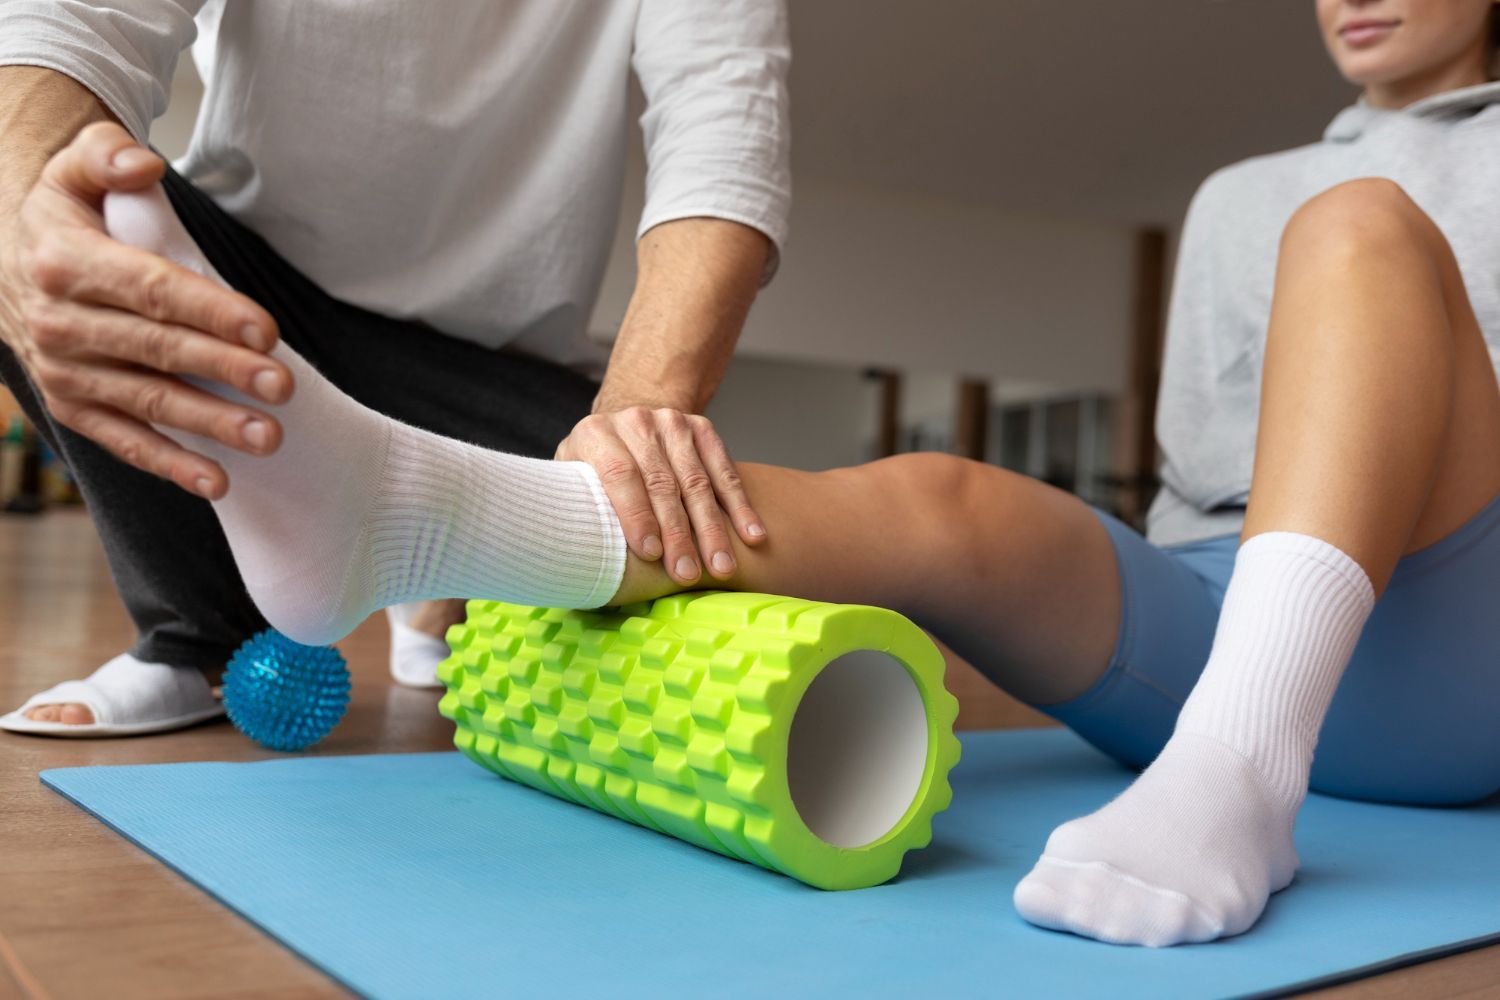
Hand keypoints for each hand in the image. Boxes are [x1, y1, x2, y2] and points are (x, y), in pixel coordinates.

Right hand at [0, 122, 290, 498]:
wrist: (2, 261)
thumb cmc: (62, 216)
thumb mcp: (72, 170)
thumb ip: (106, 155)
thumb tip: (143, 165)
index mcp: (67, 263)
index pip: (151, 290)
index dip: (211, 311)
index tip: (266, 332)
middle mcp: (59, 324)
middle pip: (157, 350)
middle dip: (224, 370)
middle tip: (283, 387)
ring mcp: (64, 372)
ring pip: (146, 401)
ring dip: (209, 423)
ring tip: (267, 436)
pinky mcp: (72, 407)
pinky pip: (123, 440)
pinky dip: (170, 464)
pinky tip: (218, 481)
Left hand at [556, 407, 765, 584]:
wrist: (624, 428)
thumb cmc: (592, 473)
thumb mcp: (573, 482)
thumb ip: (581, 507)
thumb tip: (583, 554)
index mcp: (595, 434)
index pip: (620, 474)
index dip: (636, 515)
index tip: (651, 554)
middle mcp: (635, 422)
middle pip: (662, 483)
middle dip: (678, 533)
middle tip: (687, 573)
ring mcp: (671, 422)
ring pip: (697, 481)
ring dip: (712, 528)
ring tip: (722, 566)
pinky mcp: (701, 428)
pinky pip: (724, 471)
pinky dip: (740, 506)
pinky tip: (752, 534)